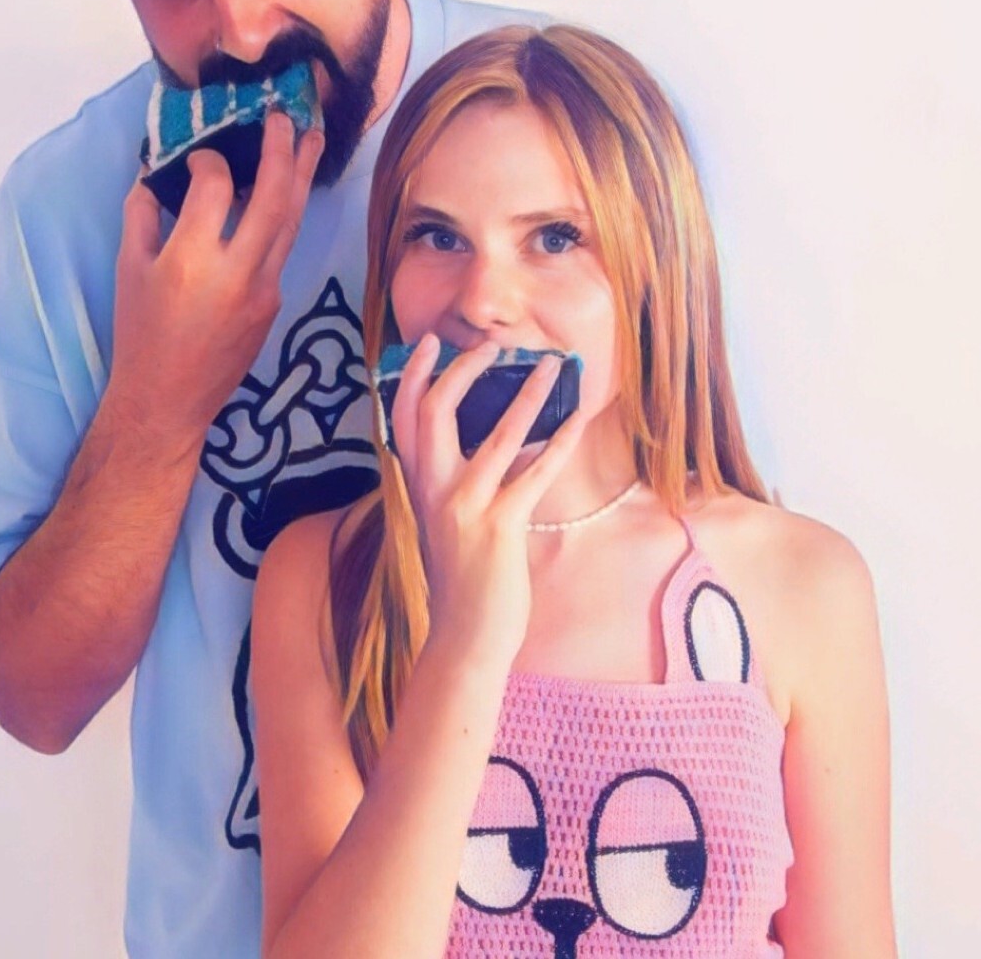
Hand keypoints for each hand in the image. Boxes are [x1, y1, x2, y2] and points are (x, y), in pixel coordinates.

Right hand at [108, 113, 324, 448]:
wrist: (168, 400)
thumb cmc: (140, 333)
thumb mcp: (129, 269)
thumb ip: (143, 214)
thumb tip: (159, 171)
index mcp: (191, 260)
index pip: (214, 186)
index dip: (209, 161)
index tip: (199, 159)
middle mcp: (236, 272)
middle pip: (273, 198)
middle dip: (283, 151)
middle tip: (286, 116)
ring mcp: (263, 290)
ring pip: (291, 222)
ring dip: (303, 177)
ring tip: (314, 139)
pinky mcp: (274, 303)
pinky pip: (282, 249)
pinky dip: (284, 216)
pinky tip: (284, 194)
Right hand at [390, 335, 587, 668]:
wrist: (465, 638)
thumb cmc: (461, 581)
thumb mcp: (443, 523)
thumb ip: (452, 482)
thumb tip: (490, 439)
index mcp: (417, 488)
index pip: (402, 419)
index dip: (415, 376)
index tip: (431, 343)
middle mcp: (433, 493)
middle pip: (433, 413)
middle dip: (462, 371)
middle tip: (492, 345)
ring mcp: (465, 509)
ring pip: (498, 434)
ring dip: (529, 393)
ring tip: (554, 366)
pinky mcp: (500, 527)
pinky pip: (536, 473)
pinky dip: (560, 442)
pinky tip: (578, 418)